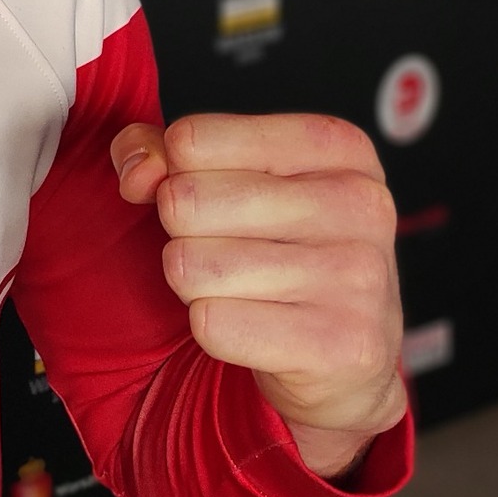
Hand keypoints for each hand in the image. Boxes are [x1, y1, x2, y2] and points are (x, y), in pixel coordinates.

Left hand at [112, 112, 407, 479]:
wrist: (343, 356)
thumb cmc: (274, 248)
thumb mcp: (222, 176)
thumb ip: (155, 148)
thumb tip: (137, 173)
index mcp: (335, 146)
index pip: (191, 140)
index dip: (173, 175)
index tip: (210, 197)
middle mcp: (359, 202)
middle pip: (184, 201)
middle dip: (181, 234)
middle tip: (223, 252)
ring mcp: (360, 275)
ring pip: (191, 267)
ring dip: (194, 285)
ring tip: (240, 290)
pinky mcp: (344, 344)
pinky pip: (212, 325)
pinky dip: (213, 329)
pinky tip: (255, 328)